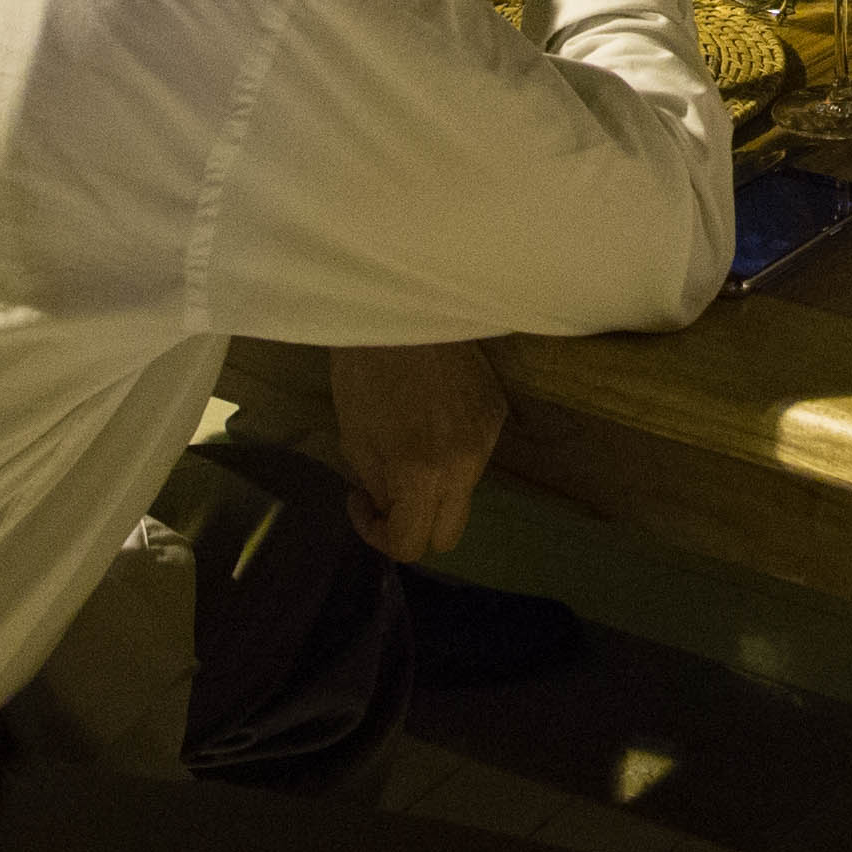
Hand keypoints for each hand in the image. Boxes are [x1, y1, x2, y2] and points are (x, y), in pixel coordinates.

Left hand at [315, 339, 505, 561]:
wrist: (402, 307)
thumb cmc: (365, 370)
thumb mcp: (355, 437)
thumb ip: (379, 486)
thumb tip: (391, 506)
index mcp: (422, 474)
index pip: (411, 545)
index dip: (379, 535)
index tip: (361, 501)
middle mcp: (465, 465)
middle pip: (448, 535)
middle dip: (414, 525)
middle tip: (387, 494)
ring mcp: (488, 438)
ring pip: (464, 493)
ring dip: (435, 487)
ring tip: (409, 448)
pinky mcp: (497, 413)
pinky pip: (476, 454)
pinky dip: (452, 452)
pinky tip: (432, 419)